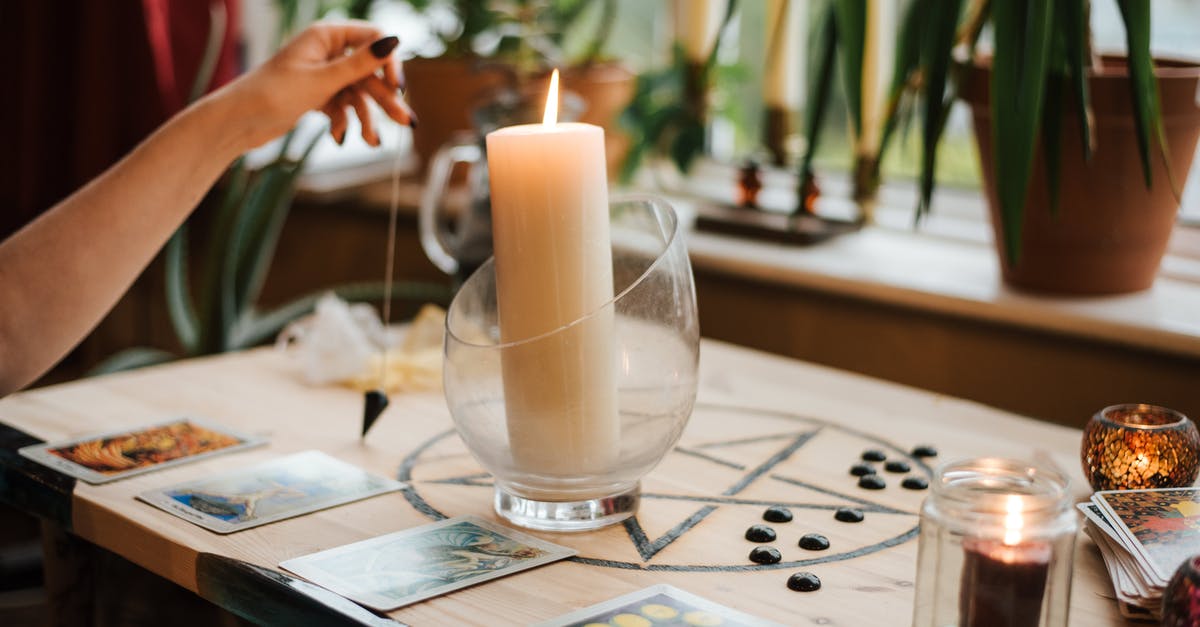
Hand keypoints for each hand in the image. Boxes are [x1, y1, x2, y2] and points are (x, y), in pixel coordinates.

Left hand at [213, 20, 413, 149]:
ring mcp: (321, 75)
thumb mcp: (323, 80)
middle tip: (406, 122)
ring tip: (373, 141)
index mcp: (325, 36)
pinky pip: (341, 106)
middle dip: (383, 99)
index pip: (372, 39)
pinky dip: (343, 121)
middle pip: (368, 72)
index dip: (388, 62)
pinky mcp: (315, 95)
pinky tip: (339, 137)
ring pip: (356, 93)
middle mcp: (325, 52)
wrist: (237, 122)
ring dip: (365, 117)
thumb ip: (361, 64)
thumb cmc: (273, 94)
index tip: (398, 88)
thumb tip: (394, 41)